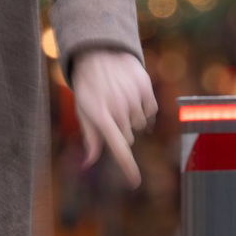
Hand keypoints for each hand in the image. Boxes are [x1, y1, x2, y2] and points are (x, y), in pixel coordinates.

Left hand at [70, 50, 157, 188]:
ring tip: (121, 101)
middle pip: (129, 137)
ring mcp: (133, 98)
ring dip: (133, 119)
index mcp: (100, 117)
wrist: (100, 54)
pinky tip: (133, 96)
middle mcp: (118, 108)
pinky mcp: (146, 88)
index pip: (117, 147)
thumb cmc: (89, 88)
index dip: (127, 166)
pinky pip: (151, 111)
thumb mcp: (84, 111)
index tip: (135, 182)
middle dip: (122, 131)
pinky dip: (144, 109)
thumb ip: (90, 137)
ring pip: (141, 125)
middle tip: (111, 113)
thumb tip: (89, 162)